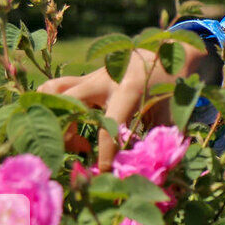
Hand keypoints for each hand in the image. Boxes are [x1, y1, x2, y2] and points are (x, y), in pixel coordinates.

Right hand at [38, 43, 219, 170]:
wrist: (169, 51)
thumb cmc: (172, 85)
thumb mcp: (173, 111)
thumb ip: (160, 138)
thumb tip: (154, 171)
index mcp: (128, 89)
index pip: (108, 126)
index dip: (105, 154)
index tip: (103, 173)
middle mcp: (104, 80)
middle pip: (67, 104)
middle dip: (66, 134)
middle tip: (84, 149)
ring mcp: (90, 76)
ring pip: (51, 91)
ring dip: (54, 117)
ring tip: (73, 136)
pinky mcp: (85, 77)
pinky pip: (56, 90)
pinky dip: (55, 108)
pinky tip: (71, 124)